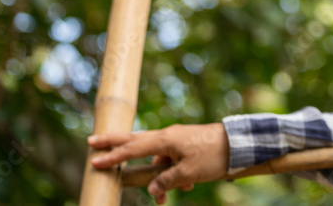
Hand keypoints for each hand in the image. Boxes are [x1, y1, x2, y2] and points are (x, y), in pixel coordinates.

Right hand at [88, 123, 229, 204]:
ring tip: (168, 196)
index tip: (94, 158)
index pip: (133, 148)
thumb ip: (166, 181)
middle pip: (136, 141)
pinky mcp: (185, 145)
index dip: (113, 155)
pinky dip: (172, 175)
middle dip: (115, 145)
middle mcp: (168, 136)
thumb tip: (151, 189)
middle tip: (92, 142)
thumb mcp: (189, 173)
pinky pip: (170, 161)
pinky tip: (187, 186)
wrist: (240, 144)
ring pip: (156, 159)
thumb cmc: (214, 155)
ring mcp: (176, 140)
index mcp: (165, 140)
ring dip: (158, 178)